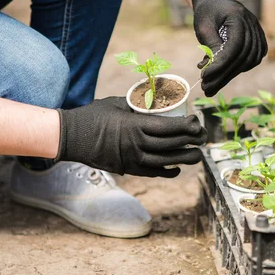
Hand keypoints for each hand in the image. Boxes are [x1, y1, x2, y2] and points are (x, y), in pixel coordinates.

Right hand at [54, 97, 206, 177]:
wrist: (71, 137)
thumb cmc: (93, 116)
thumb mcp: (117, 103)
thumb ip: (138, 104)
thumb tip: (157, 101)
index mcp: (135, 126)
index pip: (169, 127)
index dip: (187, 126)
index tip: (196, 122)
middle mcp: (136, 146)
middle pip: (172, 145)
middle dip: (192, 141)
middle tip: (204, 137)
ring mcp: (132, 160)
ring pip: (166, 162)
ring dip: (185, 159)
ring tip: (197, 155)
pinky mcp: (128, 170)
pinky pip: (153, 173)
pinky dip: (167, 171)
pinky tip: (177, 168)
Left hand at [192, 0, 267, 96]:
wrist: (217, 0)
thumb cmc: (207, 12)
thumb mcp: (203, 26)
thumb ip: (210, 45)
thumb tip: (213, 68)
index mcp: (238, 16)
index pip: (234, 46)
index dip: (220, 64)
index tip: (205, 77)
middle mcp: (252, 24)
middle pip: (242, 56)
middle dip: (223, 75)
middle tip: (205, 88)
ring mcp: (258, 31)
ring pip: (249, 61)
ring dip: (230, 76)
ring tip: (212, 86)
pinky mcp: (259, 39)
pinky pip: (254, 59)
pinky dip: (240, 69)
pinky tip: (225, 75)